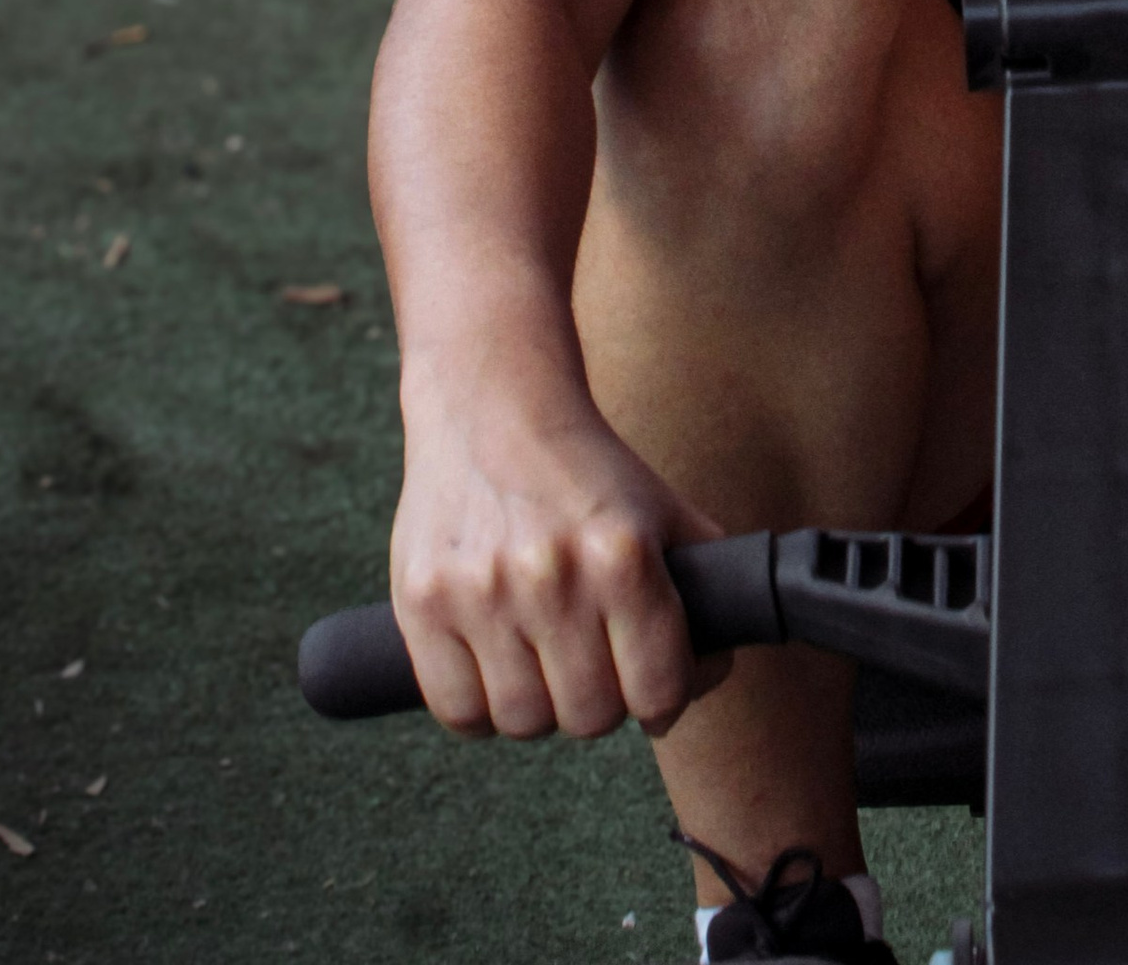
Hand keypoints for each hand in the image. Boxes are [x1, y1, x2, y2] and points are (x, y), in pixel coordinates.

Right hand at [390, 384, 730, 740]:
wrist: (492, 406)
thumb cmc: (586, 471)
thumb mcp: (664, 509)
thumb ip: (704, 586)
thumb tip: (706, 675)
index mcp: (622, 554)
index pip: (658, 690)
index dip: (663, 698)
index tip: (650, 682)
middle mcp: (552, 575)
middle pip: (590, 716)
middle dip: (600, 701)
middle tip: (591, 665)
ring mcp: (480, 592)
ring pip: (524, 721)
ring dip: (539, 705)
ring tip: (540, 660)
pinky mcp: (422, 603)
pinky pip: (458, 712)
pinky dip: (479, 709)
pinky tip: (493, 668)